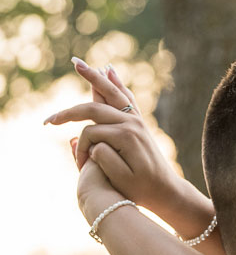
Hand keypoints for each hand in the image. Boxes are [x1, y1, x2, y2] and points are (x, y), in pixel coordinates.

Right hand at [44, 60, 201, 227]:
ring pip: (111, 93)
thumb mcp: (121, 179)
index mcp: (126, 136)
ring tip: (77, 63)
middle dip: (69, 112)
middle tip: (49, 120)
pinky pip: (126, 97)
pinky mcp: (139, 121)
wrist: (166, 190)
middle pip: (94, 109)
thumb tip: (93, 143)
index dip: (81, 149)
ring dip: (93, 78)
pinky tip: (109, 70)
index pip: (90, 133)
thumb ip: (105, 159)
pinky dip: (116, 83)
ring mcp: (137, 119)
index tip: (79, 166)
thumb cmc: (142, 189)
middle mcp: (132, 122)